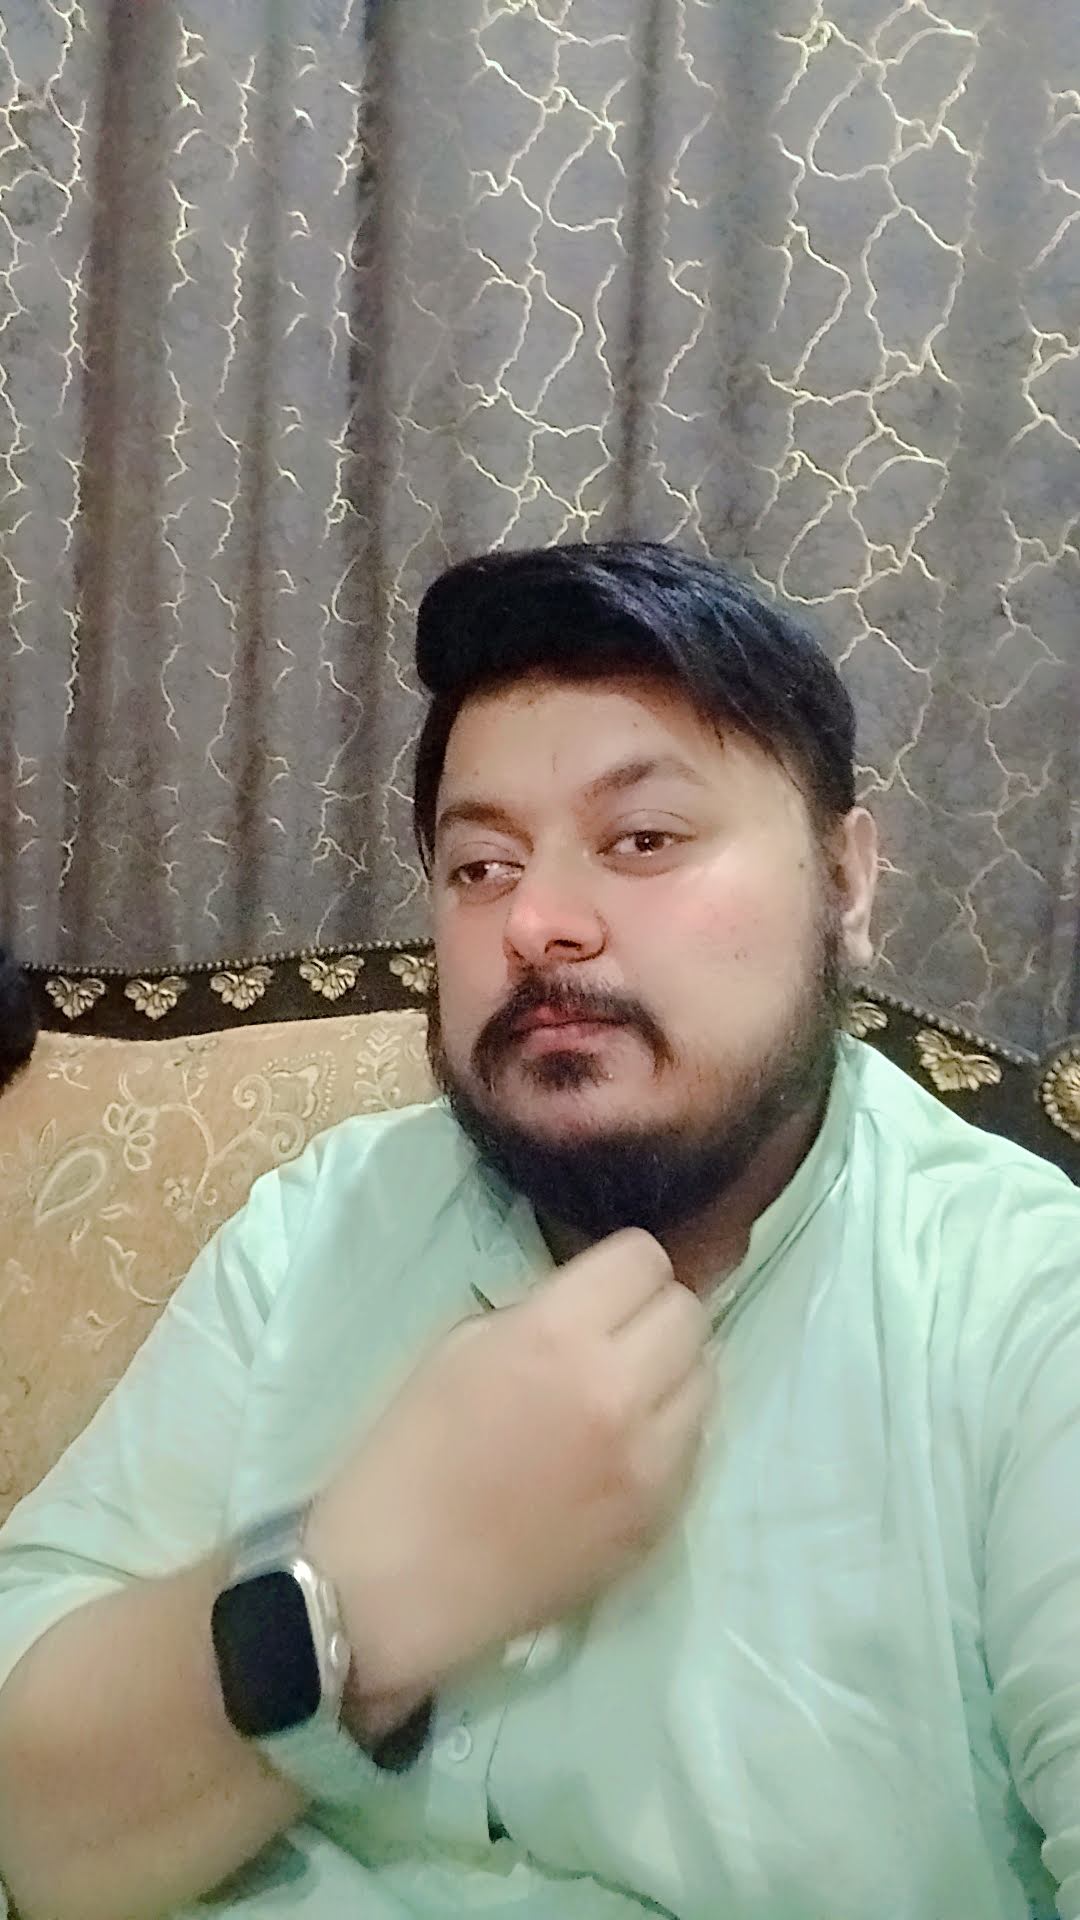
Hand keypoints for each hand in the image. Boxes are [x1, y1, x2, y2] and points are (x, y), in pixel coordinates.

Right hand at [306, 1228, 710, 1724]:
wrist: (397, 1582)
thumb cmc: (408, 1452)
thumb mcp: (459, 1346)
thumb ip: (541, 1312)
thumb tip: (597, 1305)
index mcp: (557, 1334)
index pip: (645, 1259)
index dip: (623, 1270)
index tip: (601, 1292)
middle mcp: (620, 1388)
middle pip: (689, 1313)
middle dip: (654, 1316)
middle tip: (616, 1342)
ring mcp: (651, 1461)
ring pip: (707, 1379)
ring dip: (670, 1377)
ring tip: (623, 1400)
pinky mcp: (660, 1518)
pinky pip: (695, 1447)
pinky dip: (668, 1438)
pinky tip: (618, 1457)